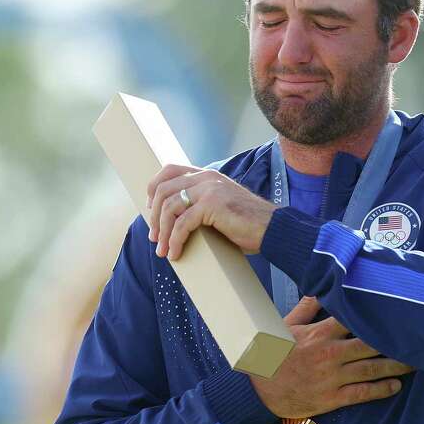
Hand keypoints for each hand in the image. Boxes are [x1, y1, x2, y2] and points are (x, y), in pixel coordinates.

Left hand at [146, 164, 276, 259]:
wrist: (273, 229)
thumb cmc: (248, 225)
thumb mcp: (220, 208)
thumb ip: (201, 205)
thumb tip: (175, 222)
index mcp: (208, 175)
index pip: (170, 170)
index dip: (154, 188)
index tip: (150, 210)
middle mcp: (207, 177)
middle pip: (164, 189)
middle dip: (154, 217)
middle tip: (155, 238)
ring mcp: (210, 188)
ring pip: (170, 207)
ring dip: (163, 233)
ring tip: (163, 251)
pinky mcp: (212, 204)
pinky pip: (183, 223)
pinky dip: (175, 241)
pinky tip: (176, 253)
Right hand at [250, 297, 413, 418]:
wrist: (259, 390)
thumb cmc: (273, 355)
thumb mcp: (287, 326)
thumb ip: (307, 307)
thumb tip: (319, 287)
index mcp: (320, 333)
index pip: (354, 319)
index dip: (376, 316)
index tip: (395, 311)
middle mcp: (330, 353)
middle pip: (371, 344)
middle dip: (394, 342)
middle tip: (415, 338)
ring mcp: (333, 377)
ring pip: (371, 369)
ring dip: (395, 366)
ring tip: (414, 362)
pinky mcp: (333, 398)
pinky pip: (362, 393)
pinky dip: (380, 390)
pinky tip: (395, 386)